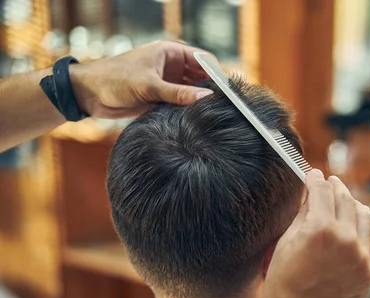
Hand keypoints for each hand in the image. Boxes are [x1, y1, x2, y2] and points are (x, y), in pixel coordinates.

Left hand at [69, 41, 212, 118]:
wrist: (89, 94)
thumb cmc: (114, 79)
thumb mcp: (149, 85)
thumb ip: (178, 93)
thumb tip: (206, 97)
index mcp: (170, 52)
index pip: (204, 60)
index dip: (217, 74)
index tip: (228, 91)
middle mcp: (172, 66)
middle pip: (202, 77)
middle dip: (211, 89)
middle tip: (224, 106)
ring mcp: (168, 82)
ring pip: (192, 92)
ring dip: (199, 102)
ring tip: (211, 115)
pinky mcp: (162, 98)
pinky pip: (182, 103)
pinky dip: (188, 111)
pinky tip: (196, 121)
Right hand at [262, 169, 369, 297]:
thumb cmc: (283, 282)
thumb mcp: (286, 242)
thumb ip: (304, 214)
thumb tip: (313, 194)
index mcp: (321, 229)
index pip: (322, 191)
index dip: (316, 179)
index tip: (313, 174)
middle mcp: (346, 239)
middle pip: (346, 199)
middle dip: (336, 187)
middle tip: (330, 183)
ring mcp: (361, 256)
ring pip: (366, 216)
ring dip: (354, 205)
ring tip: (345, 203)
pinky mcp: (369, 271)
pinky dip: (364, 228)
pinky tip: (354, 227)